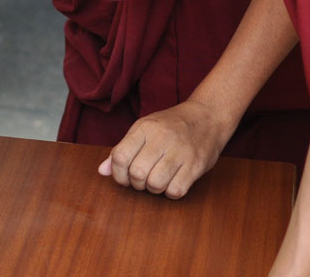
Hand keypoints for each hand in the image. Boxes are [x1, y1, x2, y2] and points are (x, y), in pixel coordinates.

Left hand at [99, 99, 230, 198]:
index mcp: (145, 128)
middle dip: (136, 184)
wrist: (206, 117)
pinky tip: (172, 182)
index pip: (119, 156)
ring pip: (155, 184)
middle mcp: (161, 138)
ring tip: (157, 180)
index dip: (117, 174)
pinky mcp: (196, 165)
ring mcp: (181, 152)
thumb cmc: (170, 126)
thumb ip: (122, 149)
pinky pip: (176, 191)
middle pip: (137, 173)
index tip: (124, 177)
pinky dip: (170, 192)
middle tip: (142, 179)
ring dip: (153, 189)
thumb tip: (102, 171)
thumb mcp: (143, 129)